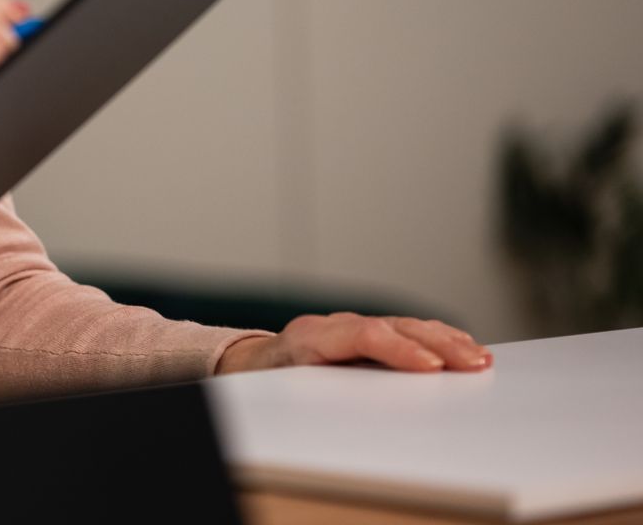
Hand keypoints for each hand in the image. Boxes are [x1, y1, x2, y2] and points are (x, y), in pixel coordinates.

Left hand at [216, 313, 492, 374]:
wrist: (253, 365)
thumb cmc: (270, 383)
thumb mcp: (286, 389)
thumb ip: (316, 392)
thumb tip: (357, 407)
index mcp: (310, 336)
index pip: (362, 333)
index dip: (398, 348)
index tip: (431, 366)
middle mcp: (335, 325)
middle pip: (393, 325)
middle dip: (437, 343)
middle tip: (473, 362)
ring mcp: (353, 325)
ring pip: (405, 325)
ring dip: (446, 339)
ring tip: (479, 357)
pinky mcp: (367, 333)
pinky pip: (407, 329)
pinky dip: (438, 337)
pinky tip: (464, 347)